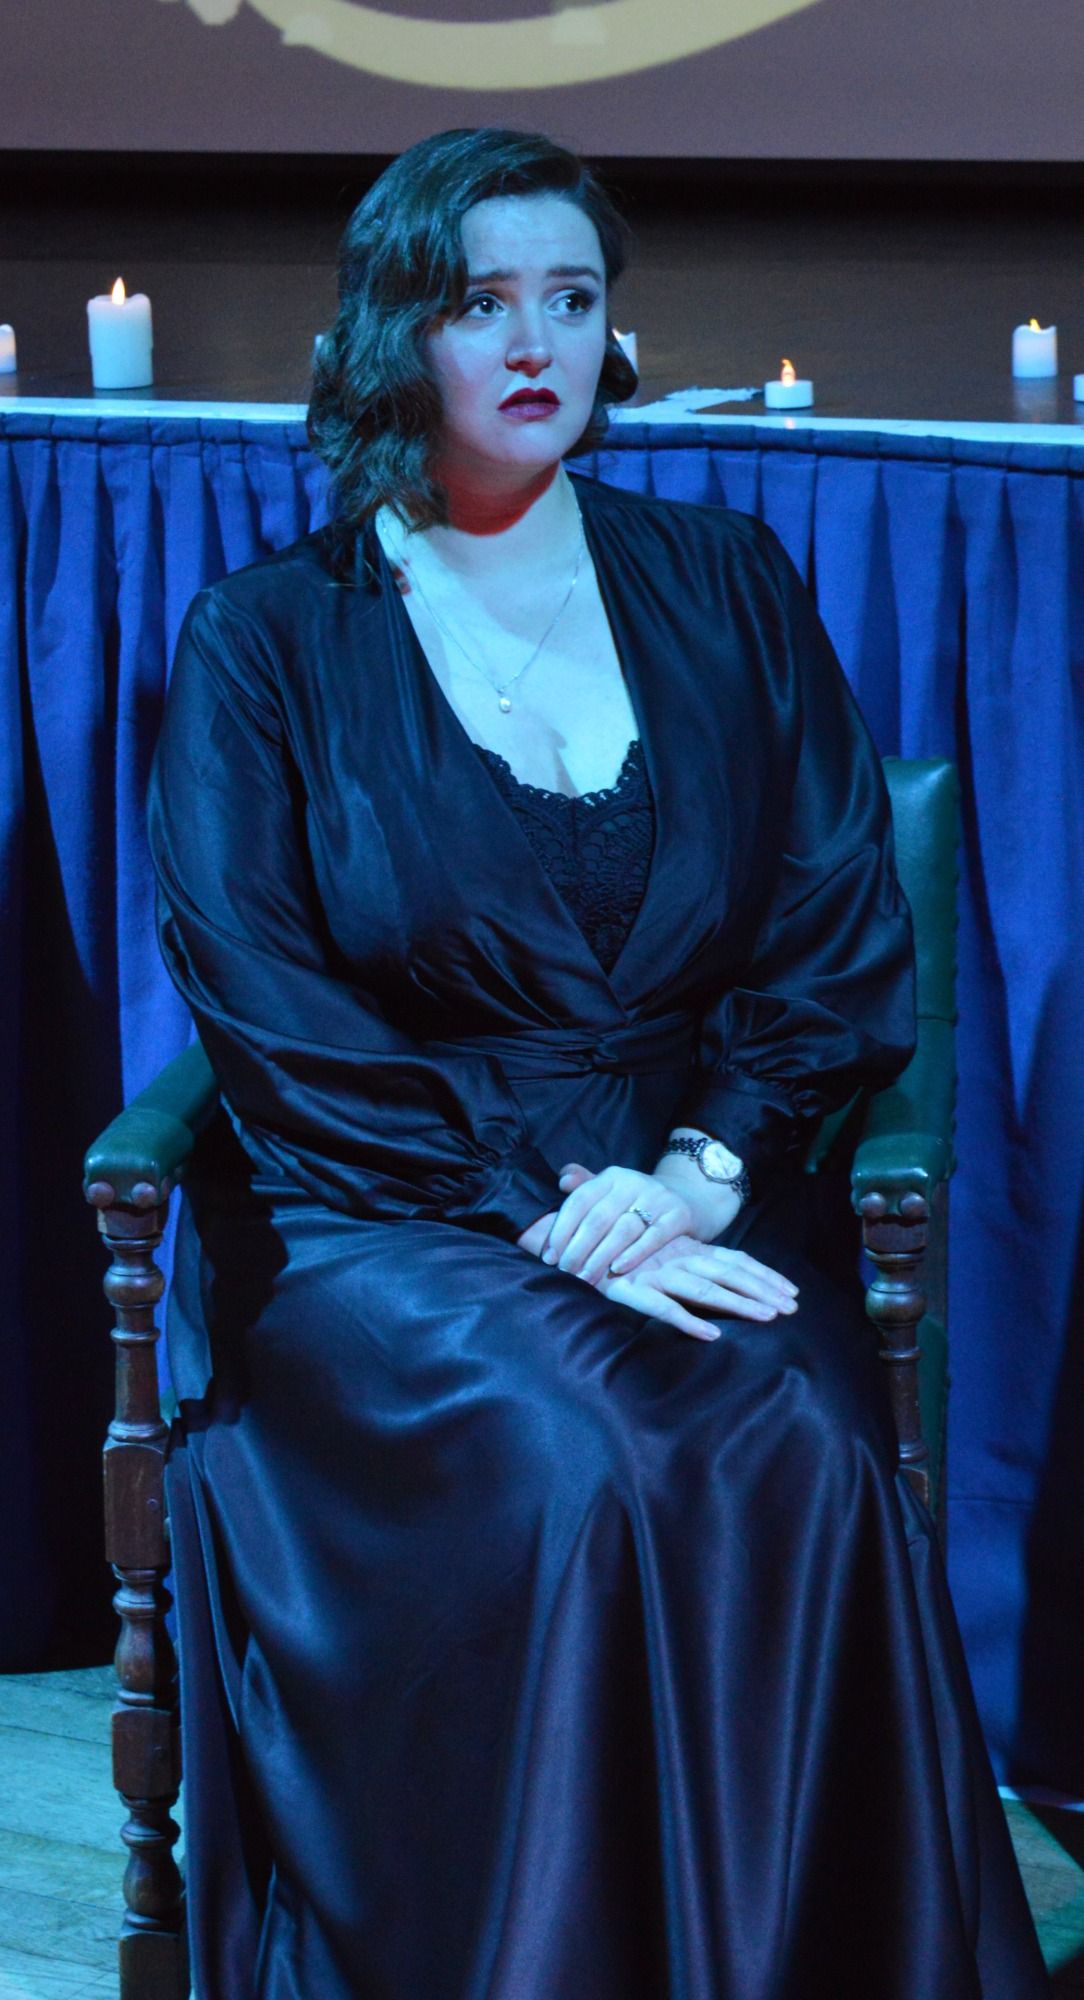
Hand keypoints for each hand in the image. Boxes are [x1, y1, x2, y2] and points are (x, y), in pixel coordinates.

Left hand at [542, 1162, 695, 1284]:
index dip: (561, 1229)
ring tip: (585, 1277)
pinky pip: (654, 1237)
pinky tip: (618, 1269)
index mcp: (611, 1176)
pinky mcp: (678, 1215)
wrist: (691, 1196)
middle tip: (565, 1272)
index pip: (579, 1201)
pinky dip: (635, 1254)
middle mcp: (633, 1182)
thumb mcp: (612, 1189)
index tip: (548, 1256)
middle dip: (577, 1249)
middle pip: (598, 1218)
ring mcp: (658, 1198)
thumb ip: (585, 1185)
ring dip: (600, 1256)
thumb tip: (561, 1180)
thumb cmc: (639, 1200)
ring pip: (622, 1229)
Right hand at [597, 1232, 798, 1341]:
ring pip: (703, 1289)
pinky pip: (662, 1308)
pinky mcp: (629, 1290)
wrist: (564, 1239)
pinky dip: (686, 1320)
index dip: (763, 1274)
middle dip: (762, 1289)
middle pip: (727, 1274)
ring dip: (737, 1303)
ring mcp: (653, 1273)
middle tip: (793, 1308)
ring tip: (767, 1317)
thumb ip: (677, 1260)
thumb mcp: (650, 1251)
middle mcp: (674, 1258)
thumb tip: (711, 1278)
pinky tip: (711, 1335)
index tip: (791, 1290)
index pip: (732, 1260)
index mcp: (683, 1249)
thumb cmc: (610, 1247)